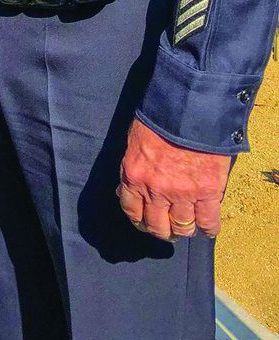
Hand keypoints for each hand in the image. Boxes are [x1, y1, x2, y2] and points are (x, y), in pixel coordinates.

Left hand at [117, 119, 231, 240]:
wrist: (188, 108)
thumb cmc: (159, 119)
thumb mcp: (135, 143)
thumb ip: (134, 168)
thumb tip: (131, 187)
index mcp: (134, 176)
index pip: (132, 211)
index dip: (140, 221)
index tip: (145, 222)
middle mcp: (156, 190)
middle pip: (157, 227)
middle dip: (162, 230)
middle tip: (168, 229)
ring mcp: (183, 193)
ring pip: (182, 228)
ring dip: (184, 230)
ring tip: (187, 226)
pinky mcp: (208, 192)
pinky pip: (207, 222)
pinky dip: (208, 229)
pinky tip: (207, 228)